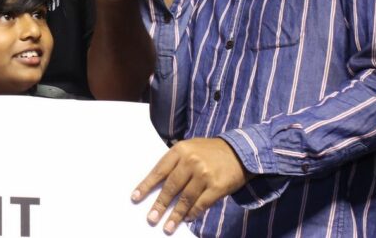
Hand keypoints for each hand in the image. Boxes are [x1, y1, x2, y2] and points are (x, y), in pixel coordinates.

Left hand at [132, 137, 250, 234]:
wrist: (240, 151)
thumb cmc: (209, 152)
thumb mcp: (190, 149)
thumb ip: (175, 164)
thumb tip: (158, 187)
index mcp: (180, 150)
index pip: (159, 171)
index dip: (146, 186)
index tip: (135, 198)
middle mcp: (191, 161)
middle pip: (171, 187)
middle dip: (159, 204)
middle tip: (151, 218)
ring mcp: (205, 174)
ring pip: (185, 198)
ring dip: (175, 215)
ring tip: (167, 227)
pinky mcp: (217, 186)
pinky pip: (201, 204)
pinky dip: (192, 213)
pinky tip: (186, 220)